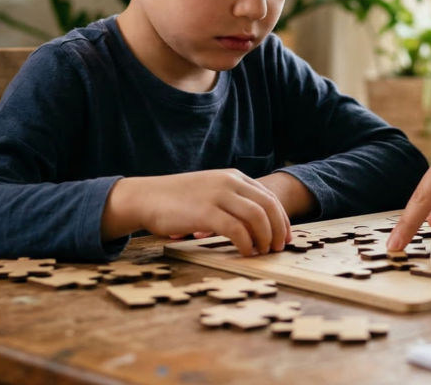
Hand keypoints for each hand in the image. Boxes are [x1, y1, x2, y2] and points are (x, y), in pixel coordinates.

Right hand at [103, 169, 290, 255]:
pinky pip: (236, 229)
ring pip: (257, 217)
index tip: (284, 236)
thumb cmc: (176, 199)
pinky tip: (246, 252)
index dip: (282, 219)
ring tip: (263, 252)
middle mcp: (229, 182)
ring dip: (265, 237)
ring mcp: (217, 196)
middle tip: (278, 248)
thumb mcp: (210, 191)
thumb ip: (231, 200)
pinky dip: (246, 243)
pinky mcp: (205, 212)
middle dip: (278, 229)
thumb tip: (253, 225)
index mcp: (232, 177)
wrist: (146, 197)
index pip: (269, 197)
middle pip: (268, 206)